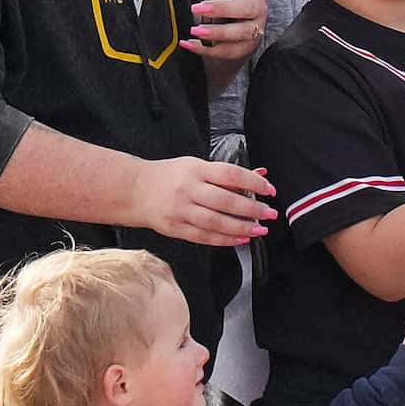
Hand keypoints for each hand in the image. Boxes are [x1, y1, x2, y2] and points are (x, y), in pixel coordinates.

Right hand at [130, 157, 276, 245]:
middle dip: (253, 209)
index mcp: (196, 170)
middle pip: (226, 201)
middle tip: (270, 213)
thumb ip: (228, 174)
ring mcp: (181, 210)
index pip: (231, 174)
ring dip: (243, 228)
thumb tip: (261, 173)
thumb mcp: (197, 166)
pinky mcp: (175, 228)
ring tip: (260, 229)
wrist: (134, 190)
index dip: (254, 182)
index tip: (269, 190)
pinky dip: (226, 239)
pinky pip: (205, 237)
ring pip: (217, 222)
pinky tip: (241, 239)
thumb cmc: (170, 176)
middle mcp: (188, 190)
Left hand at [176, 0, 267, 64]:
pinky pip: (229, 51)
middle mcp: (257, 7)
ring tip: (195, 30)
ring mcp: (254, 29)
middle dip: (223, 8)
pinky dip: (208, 49)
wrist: (237, 31)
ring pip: (240, 33)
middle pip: (246, 9)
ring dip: (217, 33)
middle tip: (198, 7)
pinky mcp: (246, 47)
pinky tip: (190, 44)